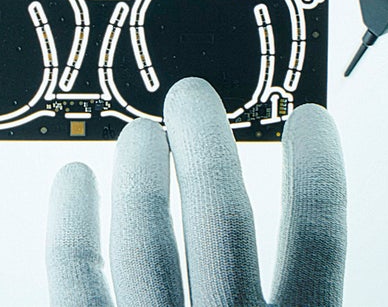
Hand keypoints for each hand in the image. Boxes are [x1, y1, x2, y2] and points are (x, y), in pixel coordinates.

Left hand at [45, 78, 345, 305]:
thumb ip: (299, 296)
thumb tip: (306, 256)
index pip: (317, 249)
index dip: (317, 173)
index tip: (309, 118)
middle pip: (223, 225)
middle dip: (208, 150)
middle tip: (193, 100)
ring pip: (146, 246)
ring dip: (141, 177)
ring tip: (140, 131)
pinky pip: (76, 280)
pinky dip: (70, 225)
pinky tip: (74, 179)